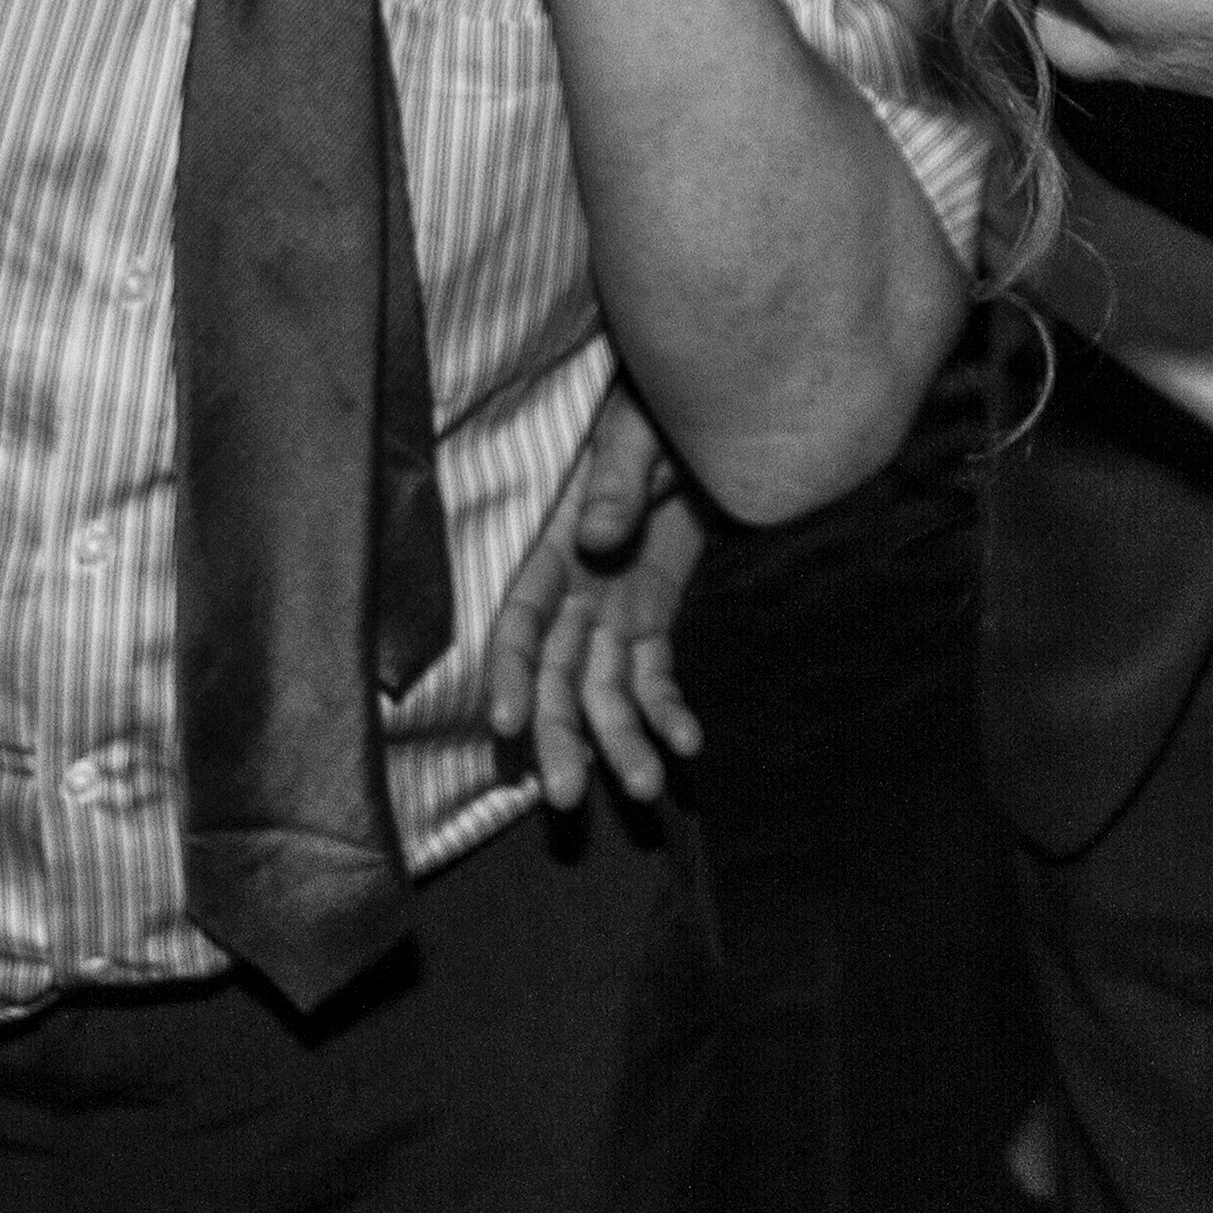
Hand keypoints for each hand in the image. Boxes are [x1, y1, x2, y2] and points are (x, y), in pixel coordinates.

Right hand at [486, 384, 703, 806]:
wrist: (706, 422)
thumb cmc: (658, 414)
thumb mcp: (638, 433)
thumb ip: (618, 482)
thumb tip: (598, 538)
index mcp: (552, 551)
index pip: (518, 623)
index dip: (507, 672)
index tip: (506, 724)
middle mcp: (572, 594)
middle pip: (555, 677)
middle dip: (559, 736)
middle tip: (569, 798)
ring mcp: (610, 612)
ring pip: (603, 692)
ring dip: (620, 742)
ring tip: (645, 789)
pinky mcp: (651, 619)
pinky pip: (654, 676)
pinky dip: (668, 712)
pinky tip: (688, 746)